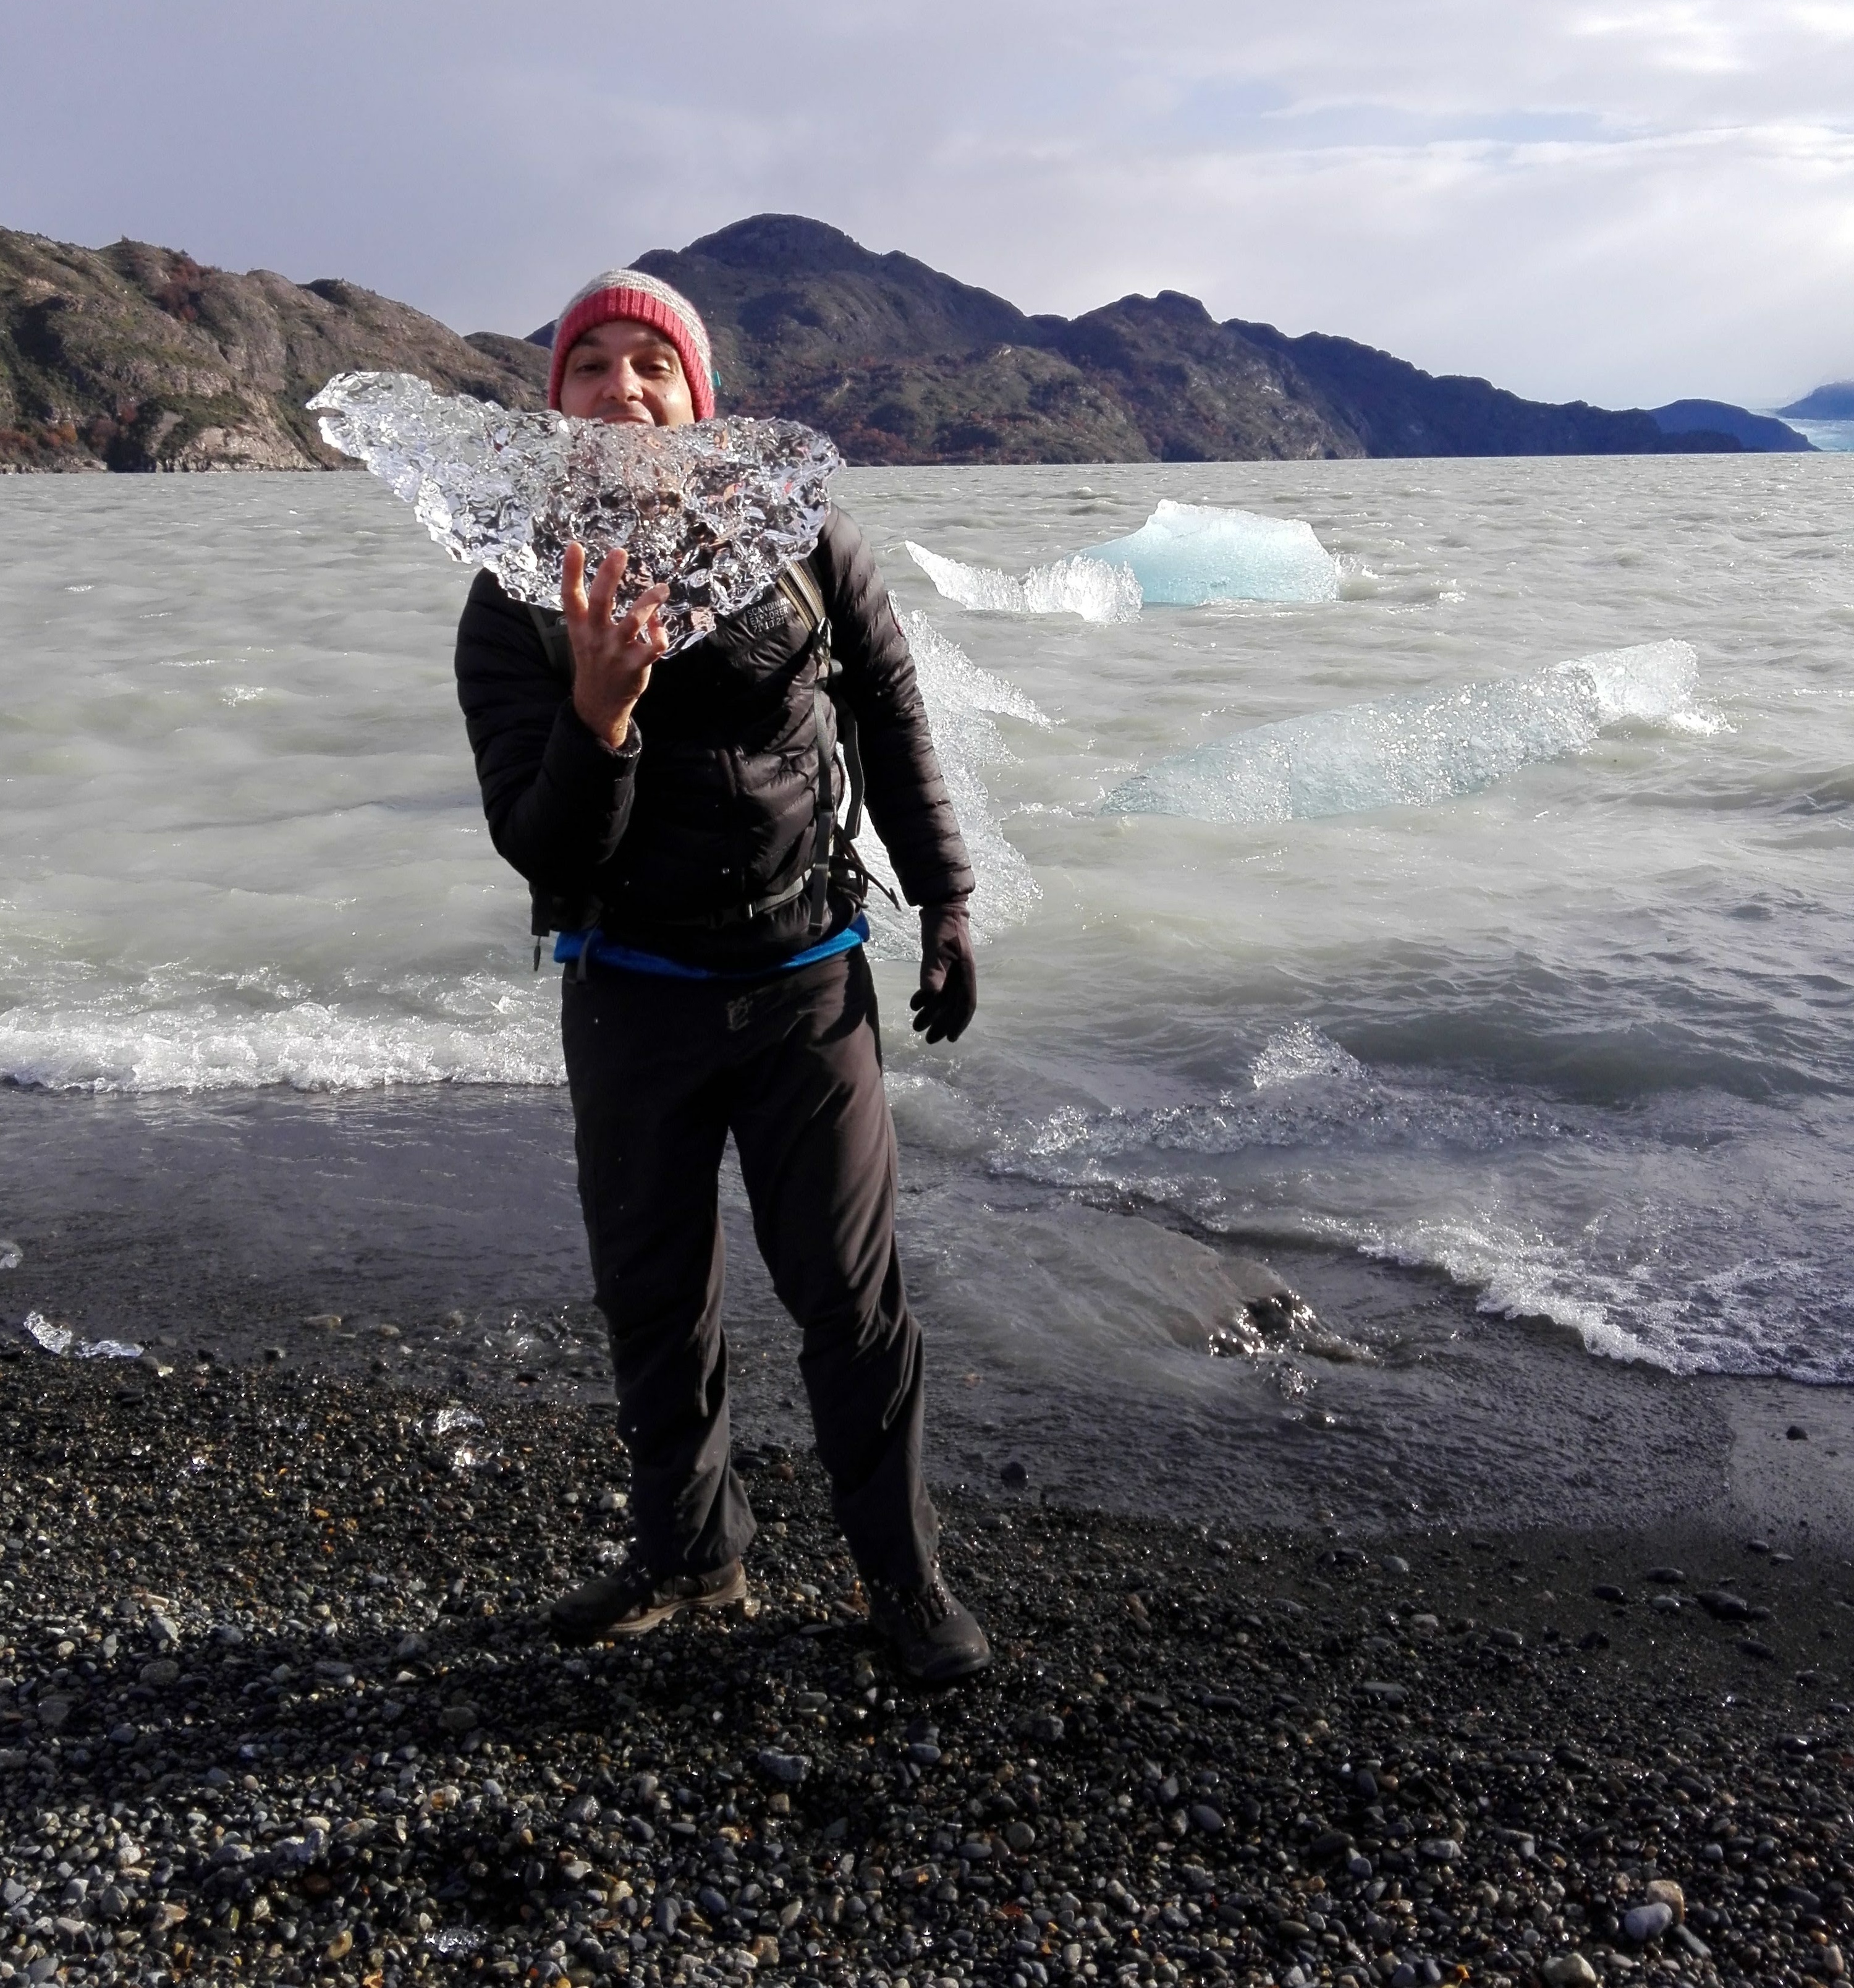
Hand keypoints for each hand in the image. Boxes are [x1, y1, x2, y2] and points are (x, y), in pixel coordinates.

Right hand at [562, 540, 670, 747]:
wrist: (599, 702)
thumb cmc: (595, 659)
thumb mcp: (584, 635)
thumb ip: (595, 611)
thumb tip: (619, 581)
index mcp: (580, 627)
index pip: (570, 596)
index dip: (570, 571)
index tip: (574, 546)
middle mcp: (596, 637)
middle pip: (600, 601)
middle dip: (609, 576)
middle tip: (620, 552)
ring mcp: (616, 651)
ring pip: (633, 621)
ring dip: (649, 602)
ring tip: (662, 588)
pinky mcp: (635, 665)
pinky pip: (655, 645)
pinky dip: (660, 632)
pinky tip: (659, 627)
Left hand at [910, 900, 977, 1043]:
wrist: (941, 907)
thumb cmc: (942, 927)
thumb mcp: (937, 948)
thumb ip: (934, 971)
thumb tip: (932, 996)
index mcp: (966, 973)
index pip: (966, 1004)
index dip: (959, 1022)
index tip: (950, 1038)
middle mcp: (961, 975)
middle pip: (953, 1006)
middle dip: (941, 1023)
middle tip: (928, 1039)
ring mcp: (951, 971)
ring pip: (942, 999)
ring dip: (931, 1013)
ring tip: (916, 1026)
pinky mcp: (941, 965)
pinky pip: (934, 987)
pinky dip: (925, 997)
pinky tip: (914, 1004)